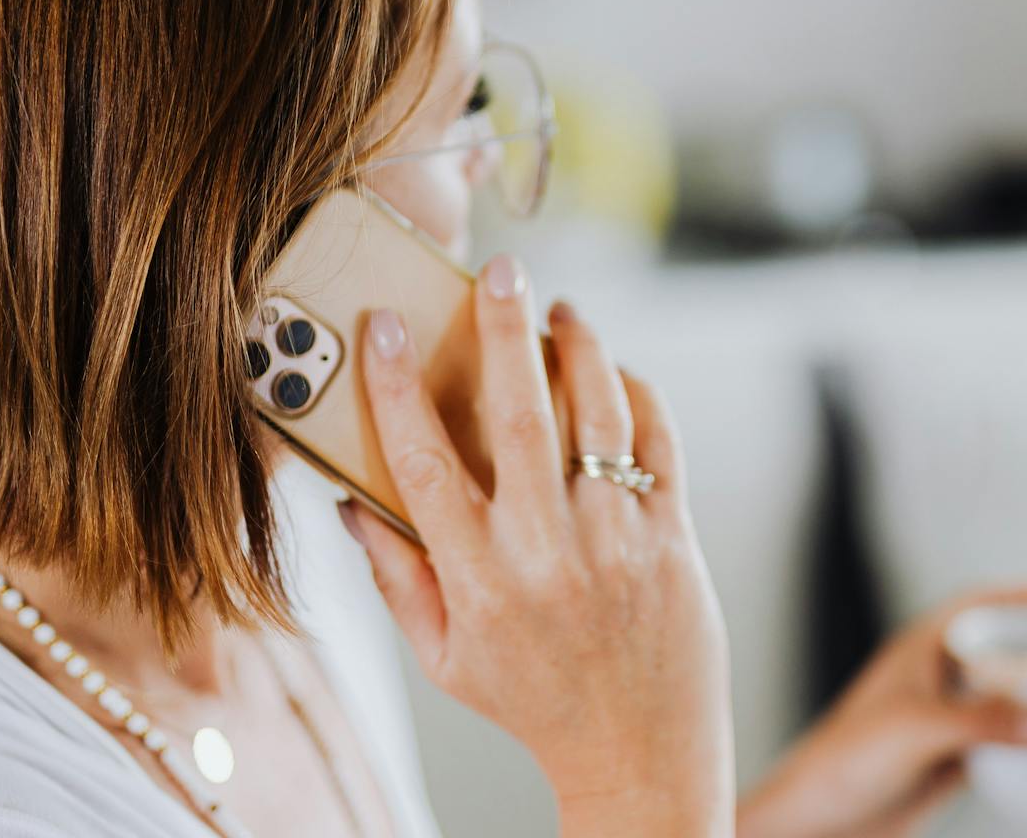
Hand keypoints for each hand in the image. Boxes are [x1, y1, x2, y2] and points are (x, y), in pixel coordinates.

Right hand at [341, 254, 735, 837]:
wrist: (638, 754)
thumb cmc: (532, 701)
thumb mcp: (444, 658)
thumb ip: (396, 578)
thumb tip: (353, 504)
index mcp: (478, 580)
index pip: (424, 464)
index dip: (396, 388)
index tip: (384, 325)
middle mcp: (547, 551)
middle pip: (523, 417)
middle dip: (505, 333)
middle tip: (501, 271)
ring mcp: (618, 540)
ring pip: (600, 415)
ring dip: (580, 349)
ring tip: (559, 310)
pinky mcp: (673, 536)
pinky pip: (658, 443)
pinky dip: (638, 395)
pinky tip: (614, 371)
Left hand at [736, 586, 1026, 837]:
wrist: (821, 820)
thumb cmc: (841, 759)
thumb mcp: (915, 730)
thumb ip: (979, 721)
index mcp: (922, 648)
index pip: (981, 605)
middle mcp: (938, 678)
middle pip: (1005, 651)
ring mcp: (948, 718)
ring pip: (1009, 700)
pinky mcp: (953, 758)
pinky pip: (1007, 745)